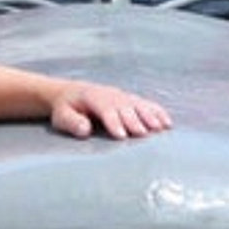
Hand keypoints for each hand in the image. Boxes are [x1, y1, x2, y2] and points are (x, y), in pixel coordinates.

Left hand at [51, 82, 172, 139]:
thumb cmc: (66, 108)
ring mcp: (122, 96)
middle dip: (134, 121)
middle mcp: (111, 95)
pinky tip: (167, 123)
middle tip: (142, 134)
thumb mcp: (61, 116)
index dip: (114, 122)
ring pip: (138, 105)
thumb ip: (72, 122)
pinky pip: (146, 105)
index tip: (121, 135)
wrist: (71, 92)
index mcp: (92, 97)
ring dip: (150, 116)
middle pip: (125, 108)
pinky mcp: (130, 100)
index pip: (105, 110)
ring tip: (160, 129)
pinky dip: (157, 113)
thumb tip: (85, 130)